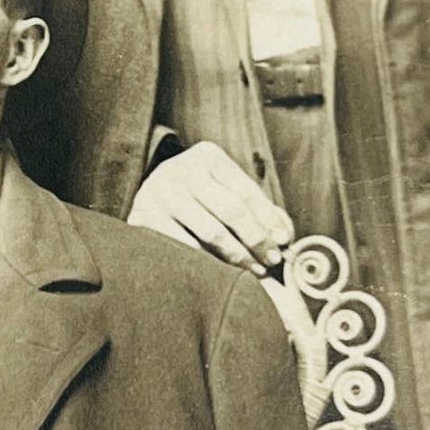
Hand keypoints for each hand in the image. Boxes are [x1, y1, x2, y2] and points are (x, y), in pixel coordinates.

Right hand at [128, 141, 294, 274]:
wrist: (148, 200)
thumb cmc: (197, 199)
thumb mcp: (225, 192)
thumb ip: (257, 210)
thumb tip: (285, 236)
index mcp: (207, 157)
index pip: (246, 191)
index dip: (268, 219)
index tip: (283, 243)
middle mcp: (181, 170)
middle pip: (231, 210)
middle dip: (256, 239)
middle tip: (271, 261)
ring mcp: (160, 193)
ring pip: (210, 232)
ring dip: (237, 255)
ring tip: (253, 270)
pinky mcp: (144, 218)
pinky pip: (186, 247)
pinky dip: (207, 262)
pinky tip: (221, 272)